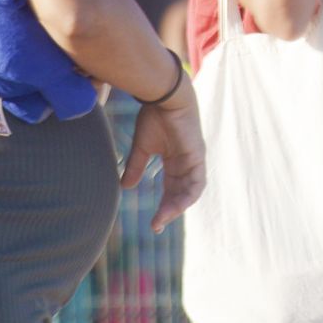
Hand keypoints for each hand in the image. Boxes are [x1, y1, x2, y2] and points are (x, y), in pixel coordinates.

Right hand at [121, 79, 206, 233]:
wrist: (164, 96)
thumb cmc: (154, 116)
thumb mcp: (142, 147)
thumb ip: (136, 166)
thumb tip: (124, 187)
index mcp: (175, 161)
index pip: (172, 188)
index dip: (164, 205)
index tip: (153, 222)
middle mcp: (187, 163)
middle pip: (180, 193)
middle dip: (169, 211)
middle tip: (156, 226)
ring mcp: (194, 160)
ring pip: (190, 192)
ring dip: (177, 207)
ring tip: (161, 220)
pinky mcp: (197, 156)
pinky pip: (196, 183)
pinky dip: (187, 196)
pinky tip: (176, 207)